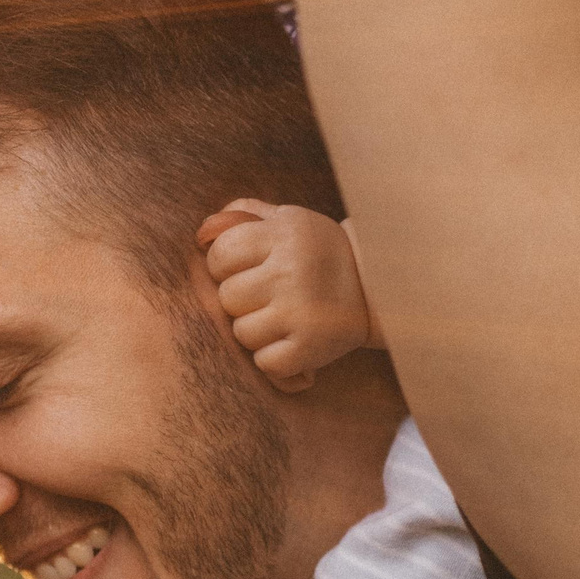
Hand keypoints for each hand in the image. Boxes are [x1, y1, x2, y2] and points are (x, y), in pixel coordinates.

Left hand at [196, 199, 374, 390]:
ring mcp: (301, 311)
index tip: (249, 269)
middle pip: (227, 297)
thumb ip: (243, 216)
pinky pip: (265, 362)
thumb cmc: (318, 252)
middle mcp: (291, 271)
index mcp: (284, 234)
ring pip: (242, 332)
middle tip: (270, 295)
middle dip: (241, 299)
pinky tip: (292, 341)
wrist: (378, 288)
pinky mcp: (311, 347)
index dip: (226, 266)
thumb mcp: (288, 219)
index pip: (220, 255)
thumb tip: (201, 233)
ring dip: (256, 330)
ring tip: (284, 318)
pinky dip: (274, 359)